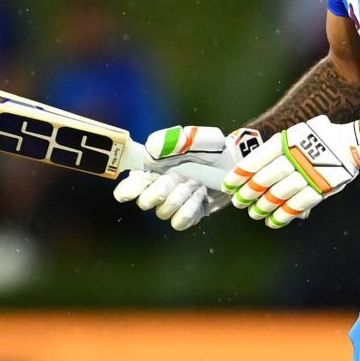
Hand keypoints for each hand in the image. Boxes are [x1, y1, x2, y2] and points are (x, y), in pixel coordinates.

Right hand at [114, 125, 259, 231]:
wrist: (232, 162)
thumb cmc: (209, 148)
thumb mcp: (190, 138)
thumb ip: (169, 142)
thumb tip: (150, 149)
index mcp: (152, 171)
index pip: (128, 187)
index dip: (127, 190)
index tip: (138, 184)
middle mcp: (159, 189)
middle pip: (144, 203)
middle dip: (160, 192)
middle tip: (176, 178)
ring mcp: (174, 204)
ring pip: (163, 213)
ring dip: (180, 198)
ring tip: (196, 183)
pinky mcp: (189, 214)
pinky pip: (180, 222)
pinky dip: (190, 209)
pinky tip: (201, 195)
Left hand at [223, 114, 359, 228]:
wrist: (353, 144)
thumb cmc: (322, 137)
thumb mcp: (298, 132)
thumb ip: (279, 146)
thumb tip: (255, 163)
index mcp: (287, 141)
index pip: (257, 159)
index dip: (241, 173)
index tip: (229, 183)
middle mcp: (295, 157)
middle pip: (265, 179)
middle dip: (248, 192)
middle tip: (238, 201)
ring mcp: (308, 174)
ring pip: (278, 194)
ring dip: (263, 206)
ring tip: (253, 213)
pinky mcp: (320, 188)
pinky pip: (297, 205)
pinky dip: (283, 215)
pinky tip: (273, 221)